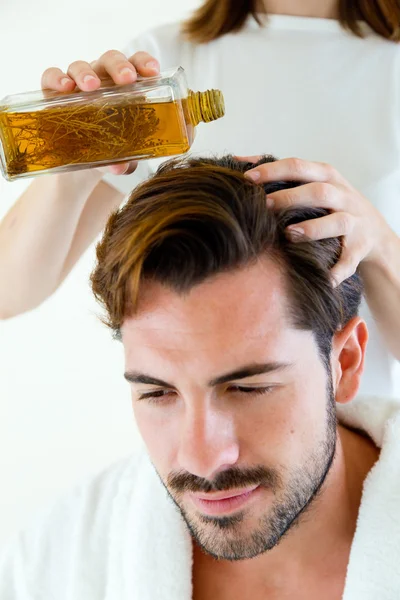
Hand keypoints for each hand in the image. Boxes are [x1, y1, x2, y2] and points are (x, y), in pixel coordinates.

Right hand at [41, 50, 159, 175]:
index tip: (153, 71)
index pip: (136, 65)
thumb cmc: (108, 150)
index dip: (144, 62)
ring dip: (86, 73)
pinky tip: (65, 88)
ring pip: (80, 66)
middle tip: (127, 79)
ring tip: (91, 86)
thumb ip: (125, 160)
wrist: (79, 165)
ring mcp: (76, 84)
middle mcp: (101, 80)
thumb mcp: (119, 157)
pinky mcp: (52, 93)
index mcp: (125, 88)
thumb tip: (120, 167)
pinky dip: (57, 78)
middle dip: (119, 66)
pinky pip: (50, 77)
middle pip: (109, 60)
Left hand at [244, 157, 389, 285]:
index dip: (273, 171)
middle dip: (290, 198)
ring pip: (337, 222)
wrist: (375, 234)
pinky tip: (321, 278)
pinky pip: (348, 260)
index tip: (248, 178)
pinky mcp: (359, 248)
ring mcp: (354, 222)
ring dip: (313, 228)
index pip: (299, 167)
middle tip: (264, 206)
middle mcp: (343, 196)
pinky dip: (336, 270)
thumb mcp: (312, 181)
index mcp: (327, 176)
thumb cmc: (332, 204)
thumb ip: (279, 172)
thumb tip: (238, 159)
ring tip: (289, 234)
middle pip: (319, 192)